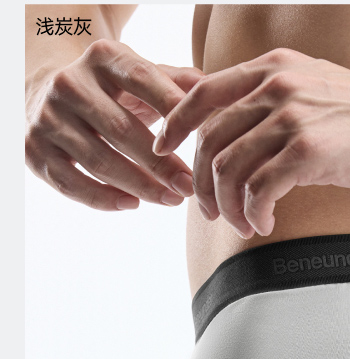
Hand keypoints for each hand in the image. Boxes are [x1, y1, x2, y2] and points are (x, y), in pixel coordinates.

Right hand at [25, 39, 204, 210]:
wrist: (45, 94)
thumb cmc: (109, 91)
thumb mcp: (138, 77)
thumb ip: (174, 82)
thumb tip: (211, 88)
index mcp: (103, 58)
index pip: (144, 81)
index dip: (174, 110)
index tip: (202, 141)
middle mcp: (70, 83)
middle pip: (122, 130)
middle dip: (161, 164)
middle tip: (190, 187)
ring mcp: (48, 117)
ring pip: (99, 162)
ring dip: (140, 187)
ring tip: (171, 200)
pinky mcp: (34, 150)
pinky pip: (72, 184)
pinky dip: (104, 199)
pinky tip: (133, 204)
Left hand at [153, 48, 349, 237]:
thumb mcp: (317, 89)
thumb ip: (276, 98)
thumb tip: (243, 125)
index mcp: (272, 68)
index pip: (202, 92)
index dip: (175, 125)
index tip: (166, 152)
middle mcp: (276, 85)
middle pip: (209, 138)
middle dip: (201, 183)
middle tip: (209, 211)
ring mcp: (292, 116)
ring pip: (229, 168)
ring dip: (227, 206)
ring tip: (241, 224)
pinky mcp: (311, 151)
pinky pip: (259, 189)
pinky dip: (253, 213)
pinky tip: (263, 225)